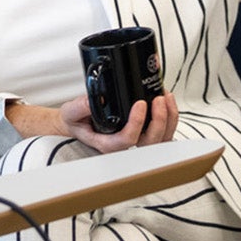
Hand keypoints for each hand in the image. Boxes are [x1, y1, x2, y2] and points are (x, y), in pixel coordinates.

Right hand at [58, 92, 178, 152]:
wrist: (78, 123)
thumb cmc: (77, 121)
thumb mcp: (71, 112)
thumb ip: (79, 106)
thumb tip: (93, 99)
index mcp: (108, 142)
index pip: (128, 139)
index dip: (137, 123)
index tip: (140, 103)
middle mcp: (125, 144)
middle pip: (151, 141)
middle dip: (159, 120)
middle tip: (158, 99)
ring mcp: (136, 138)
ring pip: (161, 138)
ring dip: (168, 118)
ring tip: (165, 97)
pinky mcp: (143, 130)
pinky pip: (163, 131)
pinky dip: (169, 116)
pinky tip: (166, 100)